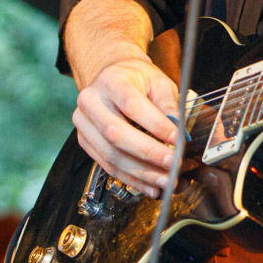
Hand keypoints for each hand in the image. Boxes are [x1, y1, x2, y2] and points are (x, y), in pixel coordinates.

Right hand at [71, 51, 181, 197]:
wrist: (113, 76)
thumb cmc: (137, 79)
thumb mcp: (157, 81)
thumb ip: (168, 104)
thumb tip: (178, 132)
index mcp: (110, 81)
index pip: (132, 106)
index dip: (156, 126)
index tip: (177, 140)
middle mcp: (91, 102)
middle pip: (117, 134)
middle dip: (148, 154)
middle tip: (172, 165)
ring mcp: (84, 123)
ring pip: (111, 155)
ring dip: (140, 173)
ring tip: (164, 180)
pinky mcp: (84, 141)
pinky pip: (107, 165)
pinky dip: (130, 178)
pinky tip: (149, 185)